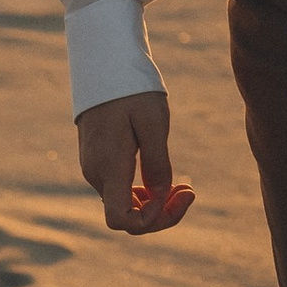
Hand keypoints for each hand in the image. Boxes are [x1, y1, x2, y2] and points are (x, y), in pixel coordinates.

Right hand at [76, 93, 197, 238]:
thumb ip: (157, 162)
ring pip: (124, 204)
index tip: (175, 194)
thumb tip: (161, 195)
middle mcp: (97, 174)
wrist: (104, 66)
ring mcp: (95, 168)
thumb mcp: (153, 122)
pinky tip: (163, 179)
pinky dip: (143, 192)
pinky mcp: (99, 160)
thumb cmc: (131, 90)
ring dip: (154, 203)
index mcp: (109, 167)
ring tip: (183, 186)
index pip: (121, 220)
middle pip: (127, 216)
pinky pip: (120, 190)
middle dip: (161, 212)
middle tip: (191, 190)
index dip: (151, 221)